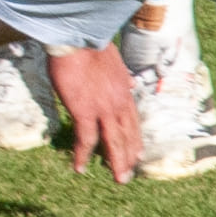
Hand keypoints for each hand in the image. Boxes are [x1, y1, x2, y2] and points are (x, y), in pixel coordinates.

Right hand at [46, 44, 139, 182]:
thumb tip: (130, 83)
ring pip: (113, 142)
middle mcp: (118, 103)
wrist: (77, 38)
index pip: (133, 122)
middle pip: (127, 136)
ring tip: (118, 178)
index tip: (138, 154)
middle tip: (128, 175)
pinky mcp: (84, 111)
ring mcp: (102, 109)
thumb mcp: (115, 61)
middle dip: (129, 157)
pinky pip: (85, 140)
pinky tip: (80, 168)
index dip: (135, 140)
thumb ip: (122, 76)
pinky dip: (83, 156)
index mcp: (124, 91)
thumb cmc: (90, 45)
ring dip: (116, 162)